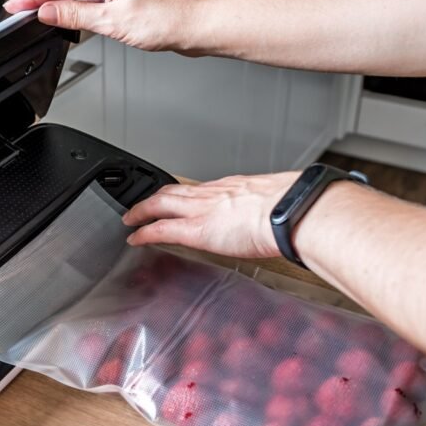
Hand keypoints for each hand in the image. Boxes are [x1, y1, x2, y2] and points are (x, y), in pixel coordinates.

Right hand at [3, 0, 206, 52]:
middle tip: (16, 10)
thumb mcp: (112, 22)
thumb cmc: (166, 19)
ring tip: (33, 13)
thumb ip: (74, 15)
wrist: (193, 26)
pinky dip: (74, 6)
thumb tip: (47, 11)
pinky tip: (65, 15)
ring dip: (56, 1)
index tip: (14, 7)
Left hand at [122, 173, 299, 258]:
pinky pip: (161, 229)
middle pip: (174, 190)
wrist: (291, 212)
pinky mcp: (195, 230)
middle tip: (143, 204)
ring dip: (143, 210)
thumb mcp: (279, 200)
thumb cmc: (293, 209)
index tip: (181, 197)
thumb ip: (271, 207)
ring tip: (132, 217)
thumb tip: (283, 217)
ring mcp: (201, 209)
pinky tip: (135, 238)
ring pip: (161, 203)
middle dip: (155, 196)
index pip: (201, 188)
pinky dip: (145, 232)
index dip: (186, 192)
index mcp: (235, 187)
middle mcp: (213, 193)